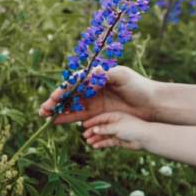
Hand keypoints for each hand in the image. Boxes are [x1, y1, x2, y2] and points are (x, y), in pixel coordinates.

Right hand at [38, 66, 156, 125]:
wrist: (151, 104)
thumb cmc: (138, 86)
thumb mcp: (122, 76)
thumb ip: (104, 75)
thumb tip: (88, 75)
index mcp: (96, 76)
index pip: (75, 82)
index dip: (64, 89)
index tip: (55, 97)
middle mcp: (92, 88)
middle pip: (69, 94)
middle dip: (55, 101)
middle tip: (44, 108)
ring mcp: (93, 101)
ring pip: (70, 106)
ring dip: (57, 110)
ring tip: (44, 115)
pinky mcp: (97, 114)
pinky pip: (78, 116)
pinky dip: (67, 118)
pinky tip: (56, 121)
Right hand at [81, 112, 149, 149]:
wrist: (145, 138)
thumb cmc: (132, 129)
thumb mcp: (117, 127)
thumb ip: (104, 129)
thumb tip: (94, 129)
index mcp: (116, 116)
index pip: (101, 117)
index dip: (92, 121)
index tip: (83, 125)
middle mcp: (116, 123)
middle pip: (101, 126)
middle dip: (93, 131)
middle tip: (85, 135)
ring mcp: (118, 132)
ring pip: (104, 135)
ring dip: (96, 138)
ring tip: (88, 142)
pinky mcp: (120, 140)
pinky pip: (108, 141)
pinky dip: (102, 143)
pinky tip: (95, 146)